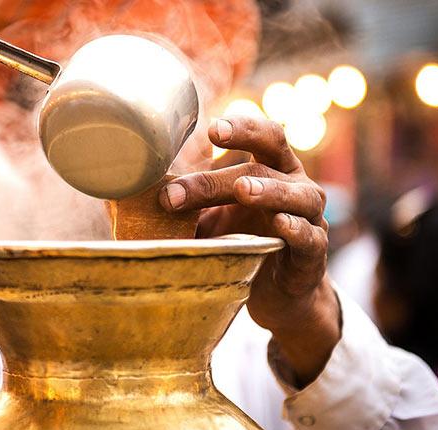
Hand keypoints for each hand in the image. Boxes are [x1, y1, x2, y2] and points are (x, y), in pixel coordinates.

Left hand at [159, 116, 340, 386]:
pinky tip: (280, 226)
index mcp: (271, 170)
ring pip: (298, 196)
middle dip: (226, 169)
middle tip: (194, 170)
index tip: (211, 128)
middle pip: (267, 165)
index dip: (243, 128)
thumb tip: (123, 191)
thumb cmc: (243, 243)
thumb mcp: (210, 218)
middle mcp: (295, 186)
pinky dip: (296, 230)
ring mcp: (310, 218)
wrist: (278, 293)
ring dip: (270, 190)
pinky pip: (310, 238)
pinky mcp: (313, 254)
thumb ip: (184, 201)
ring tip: (245, 190)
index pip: (264, 137)